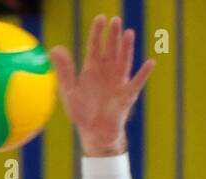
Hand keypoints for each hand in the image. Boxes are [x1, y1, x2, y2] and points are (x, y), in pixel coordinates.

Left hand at [49, 15, 154, 156]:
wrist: (94, 134)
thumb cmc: (82, 113)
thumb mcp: (69, 92)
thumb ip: (64, 70)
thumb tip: (55, 48)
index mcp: (92, 69)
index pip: (95, 46)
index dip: (98, 32)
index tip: (100, 18)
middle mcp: (107, 72)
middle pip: (111, 49)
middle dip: (113, 35)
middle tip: (115, 20)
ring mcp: (118, 82)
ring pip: (123, 61)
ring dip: (127, 48)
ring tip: (129, 33)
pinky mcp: (127, 96)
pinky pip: (137, 82)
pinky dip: (143, 73)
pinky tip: (150, 63)